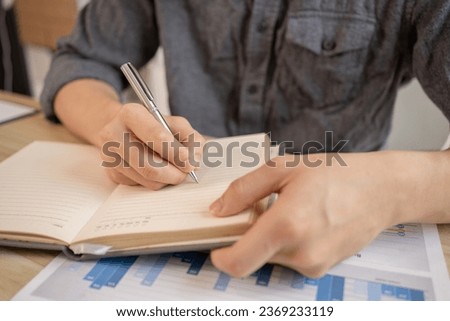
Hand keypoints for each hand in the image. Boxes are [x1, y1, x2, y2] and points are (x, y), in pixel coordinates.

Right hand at [99, 103, 204, 188]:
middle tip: (187, 172)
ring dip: (168, 179)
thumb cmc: (155, 126)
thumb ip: (190, 138)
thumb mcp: (176, 124)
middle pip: (150, 166)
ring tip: (173, 168)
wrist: (126, 130)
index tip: (190, 163)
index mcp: (131, 114)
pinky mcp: (112, 173)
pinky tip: (157, 169)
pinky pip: (142, 185)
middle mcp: (114, 134)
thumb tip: (193, 161)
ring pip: (148, 179)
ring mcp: (110, 156)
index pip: (155, 136)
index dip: (176, 152)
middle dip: (175, 173)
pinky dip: (157, 181)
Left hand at [209, 152, 409, 277]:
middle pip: (254, 256)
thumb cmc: (337, 174)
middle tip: (262, 211)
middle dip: (249, 238)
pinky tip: (304, 221)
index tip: (214, 247)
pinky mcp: (323, 268)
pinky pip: (291, 259)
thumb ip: (244, 190)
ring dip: (270, 240)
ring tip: (290, 212)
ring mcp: (314, 264)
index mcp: (287, 225)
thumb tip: (218, 210)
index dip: (220, 258)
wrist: (383, 190)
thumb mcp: (283, 168)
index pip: (239, 261)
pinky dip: (287, 244)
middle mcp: (300, 252)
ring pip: (272, 258)